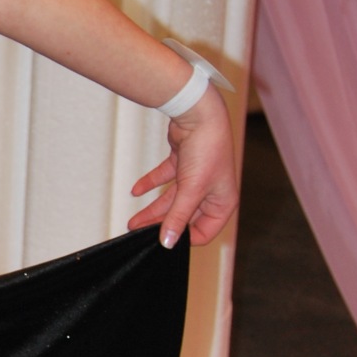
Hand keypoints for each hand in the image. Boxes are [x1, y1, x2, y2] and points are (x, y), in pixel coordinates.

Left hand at [128, 84, 238, 248]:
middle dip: (160, 224)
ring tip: (132, 221)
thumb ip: (177, 217)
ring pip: (172, 200)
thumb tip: (168, 243)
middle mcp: (212, 191)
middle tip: (139, 233)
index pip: (203, 232)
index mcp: (223, 202)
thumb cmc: (207, 149)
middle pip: (183, 216)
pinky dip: (150, 184)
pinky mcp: (183, 163)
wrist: (198, 113)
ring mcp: (197, 177)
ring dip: (152, 209)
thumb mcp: (191, 189)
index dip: (183, 238)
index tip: (161, 243)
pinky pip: (165, 179)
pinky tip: (136, 191)